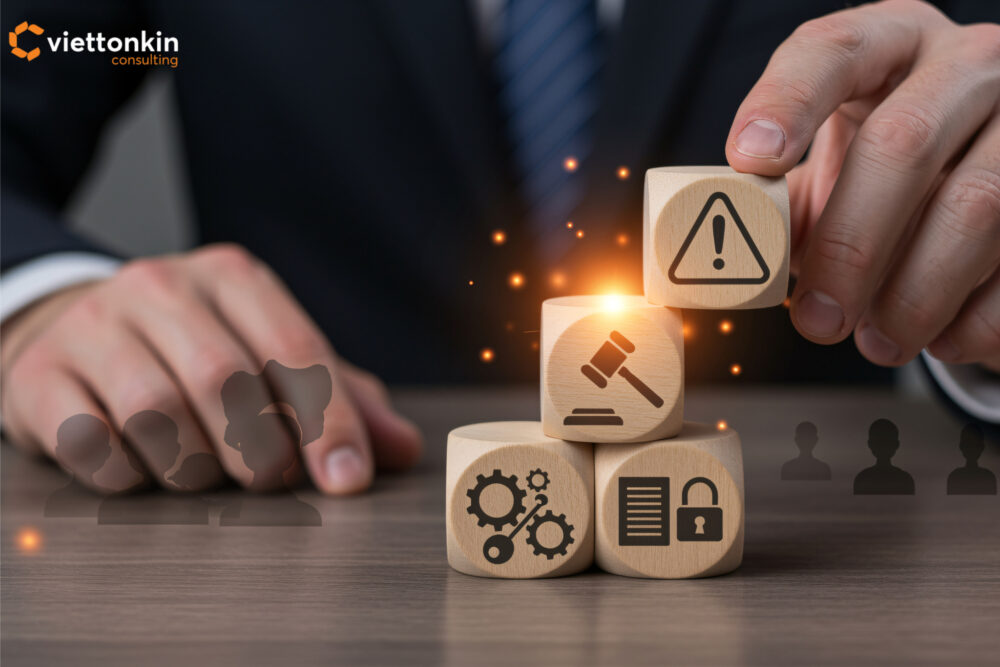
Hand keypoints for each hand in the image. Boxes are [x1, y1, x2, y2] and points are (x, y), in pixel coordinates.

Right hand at [0, 244, 422, 493]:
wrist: (74, 328)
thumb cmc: (195, 350)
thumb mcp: (271, 357)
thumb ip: (339, 397)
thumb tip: (402, 449)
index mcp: (232, 277)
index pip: (294, 347)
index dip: (328, 420)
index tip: (347, 479)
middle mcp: (160, 287)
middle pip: (225, 381)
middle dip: (260, 451)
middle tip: (268, 480)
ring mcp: (93, 326)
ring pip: (157, 414)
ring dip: (194, 468)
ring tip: (202, 472)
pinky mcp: (40, 375)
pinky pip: (91, 444)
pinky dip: (129, 475)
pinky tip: (142, 468)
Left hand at [726, 0, 999, 370]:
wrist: (985, 167)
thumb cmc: (886, 165)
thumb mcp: (833, 163)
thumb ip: (783, 200)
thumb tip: (731, 267)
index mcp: (888, 41)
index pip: (832, 50)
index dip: (786, 102)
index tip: (749, 159)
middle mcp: (967, 62)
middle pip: (902, 143)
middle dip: (849, 246)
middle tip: (816, 318)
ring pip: (975, 204)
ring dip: (915, 294)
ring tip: (876, 341)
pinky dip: (977, 315)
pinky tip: (941, 337)